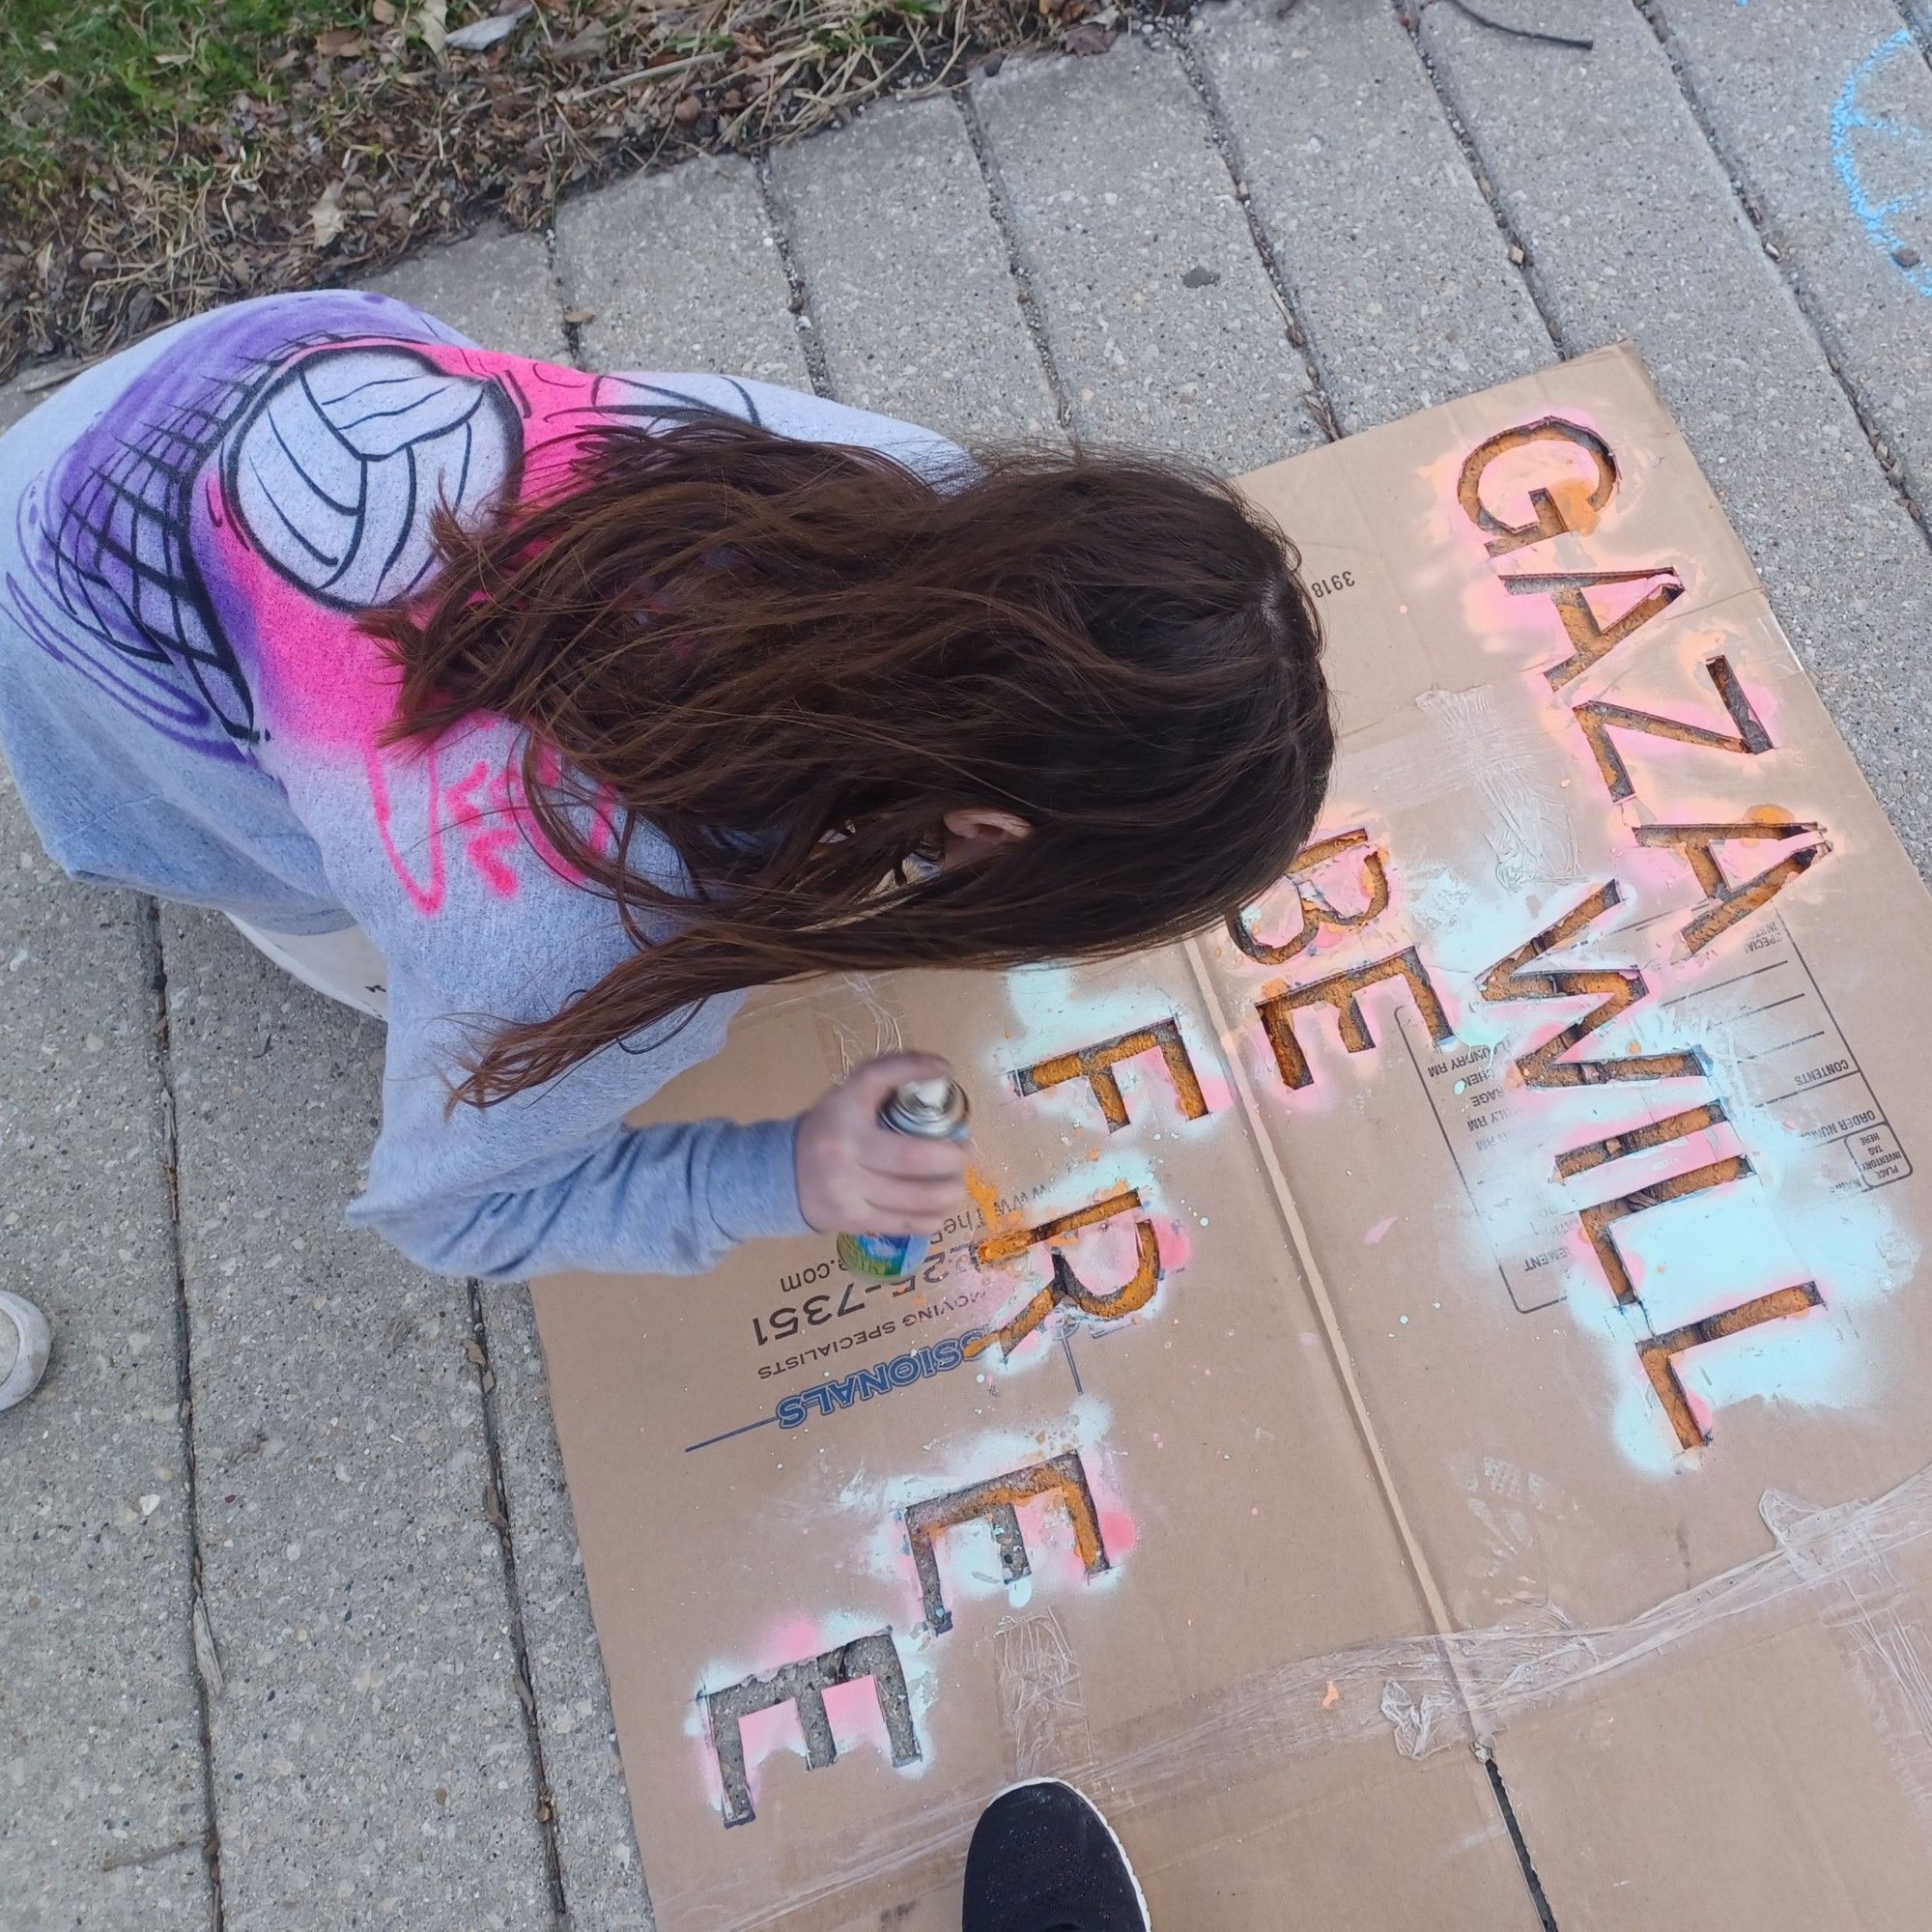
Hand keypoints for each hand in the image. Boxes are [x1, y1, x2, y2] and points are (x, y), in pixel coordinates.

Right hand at [795, 1053, 970, 1235]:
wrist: (779, 1175)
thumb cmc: (828, 1130)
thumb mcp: (847, 1098)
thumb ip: (884, 1079)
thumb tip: (940, 1068)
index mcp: (843, 1112)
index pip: (879, 1077)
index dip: (916, 1069)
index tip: (946, 1071)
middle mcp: (844, 1150)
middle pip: (912, 1156)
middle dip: (951, 1157)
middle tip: (966, 1153)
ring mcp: (847, 1190)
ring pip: (912, 1197)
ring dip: (947, 1193)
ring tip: (958, 1186)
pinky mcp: (852, 1220)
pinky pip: (902, 1223)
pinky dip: (930, 1219)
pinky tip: (941, 1211)